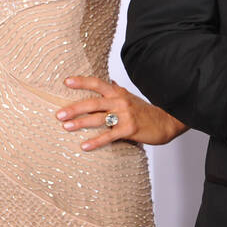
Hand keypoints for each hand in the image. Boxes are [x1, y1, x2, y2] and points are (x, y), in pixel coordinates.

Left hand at [56, 76, 186, 148]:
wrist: (167, 121)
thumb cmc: (146, 111)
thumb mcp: (130, 98)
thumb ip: (117, 90)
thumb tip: (109, 80)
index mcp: (119, 93)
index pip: (98, 84)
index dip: (82, 82)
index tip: (66, 82)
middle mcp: (121, 101)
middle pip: (93, 102)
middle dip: (74, 108)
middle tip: (59, 114)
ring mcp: (126, 115)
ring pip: (99, 118)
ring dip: (81, 123)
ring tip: (66, 127)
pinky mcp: (130, 130)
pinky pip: (109, 136)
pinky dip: (96, 141)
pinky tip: (84, 146)